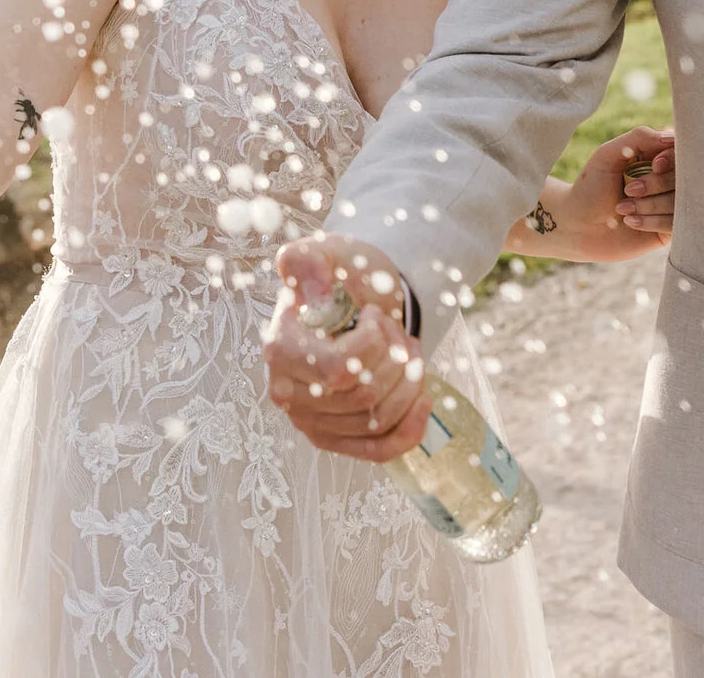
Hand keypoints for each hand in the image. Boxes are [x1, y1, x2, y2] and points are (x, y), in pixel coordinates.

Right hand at [263, 235, 431, 463]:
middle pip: (363, 396)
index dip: (374, 345)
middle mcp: (287, 393)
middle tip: (398, 332)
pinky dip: (409, 430)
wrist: (355, 296)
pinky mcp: (333, 438)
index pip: (339, 369)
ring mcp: (309, 420)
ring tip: (408, 353)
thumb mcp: (326, 252)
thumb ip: (308, 261)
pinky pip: (376, 451)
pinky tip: (423, 400)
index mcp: (280, 349)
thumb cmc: (341, 275)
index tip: (375, 316)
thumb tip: (315, 290)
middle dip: (396, 360)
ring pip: (376, 420)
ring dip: (408, 384)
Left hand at [550, 126, 675, 260]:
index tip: (654, 165)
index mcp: (656, 157)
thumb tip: (673, 138)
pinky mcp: (670, 229)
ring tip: (623, 208)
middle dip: (656, 184)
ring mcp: (671, 205)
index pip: (682, 151)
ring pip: (681, 202)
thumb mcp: (608, 154)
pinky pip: (677, 224)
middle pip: (685, 177)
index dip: (673, 159)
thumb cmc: (591, 187)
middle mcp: (668, 180)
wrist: (577, 226)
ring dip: (649, 205)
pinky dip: (653, 221)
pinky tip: (631, 221)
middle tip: (628, 190)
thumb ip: (639, 137)